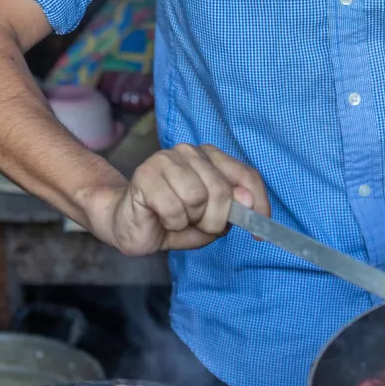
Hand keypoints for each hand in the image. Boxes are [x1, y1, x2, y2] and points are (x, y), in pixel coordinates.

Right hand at [87, 144, 270, 255]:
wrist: (125, 223)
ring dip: (189, 220)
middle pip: (223, 191)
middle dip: (215, 220)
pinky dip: (171, 223)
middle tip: (197, 224)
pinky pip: (174, 208)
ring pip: (198, 198)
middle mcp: (189, 152)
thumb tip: (248, 202)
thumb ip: (231, 211)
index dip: (258, 205)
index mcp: (209, 158)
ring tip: (176, 218)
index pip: (246, 175)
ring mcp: (166, 160)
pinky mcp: (146, 175)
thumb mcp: (209, 221)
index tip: (260, 233)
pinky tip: (161, 218)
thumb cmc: (169, 220)